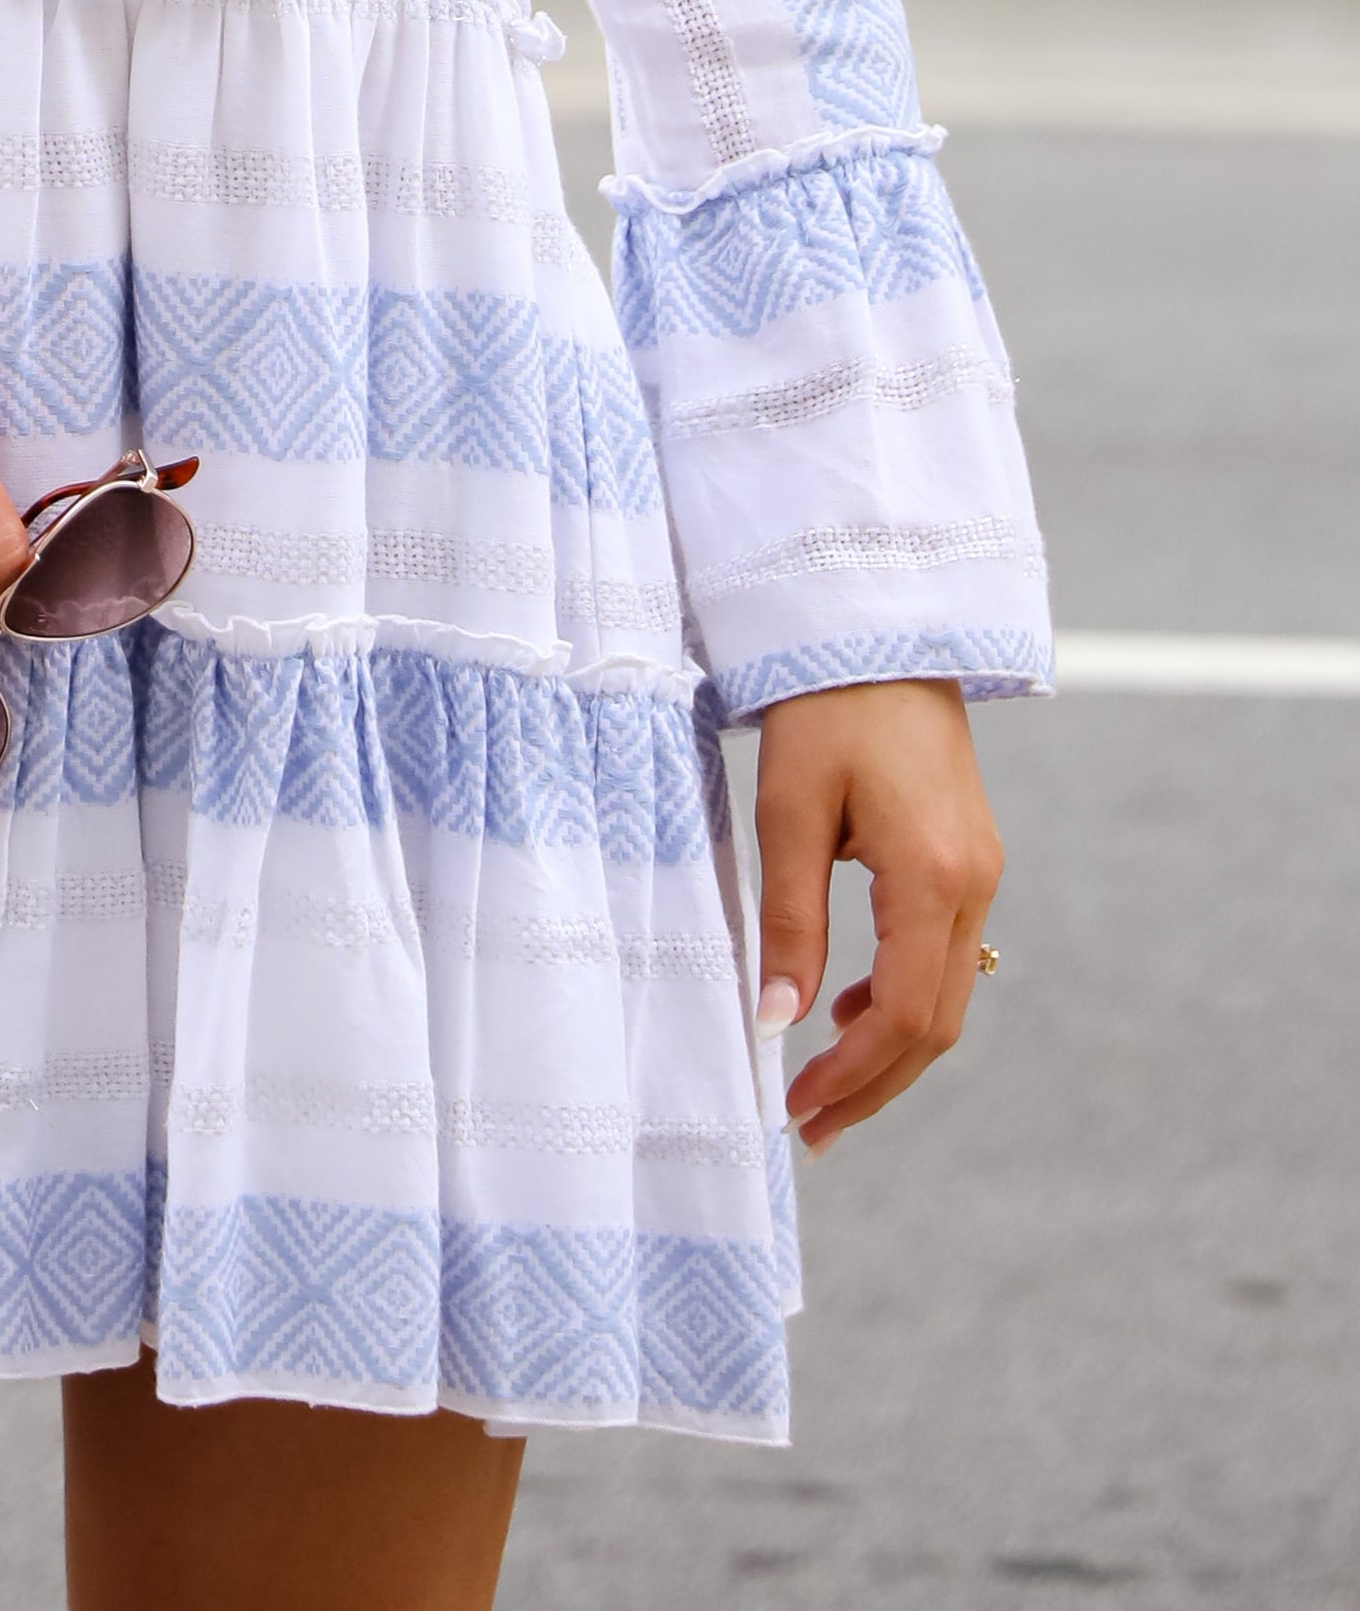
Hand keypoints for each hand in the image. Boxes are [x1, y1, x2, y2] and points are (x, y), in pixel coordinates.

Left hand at [753, 678, 1004, 1153]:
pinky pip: (945, 956)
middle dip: (874, 1083)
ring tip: (823, 1086)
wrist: (880, 631)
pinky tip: (849, 1007)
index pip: (903, 1013)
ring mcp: (982, 873)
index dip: (853, 1073)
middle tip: (810, 1127)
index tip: (798, 1108)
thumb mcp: (789, 812)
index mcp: (934, 876)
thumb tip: (777, 1022)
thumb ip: (789, 922)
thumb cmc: (825, 709)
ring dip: (889, 1048)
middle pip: (935, 1022)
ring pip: (946, 996)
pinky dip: (902, 997)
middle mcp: (975, 884)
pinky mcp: (970, 860)